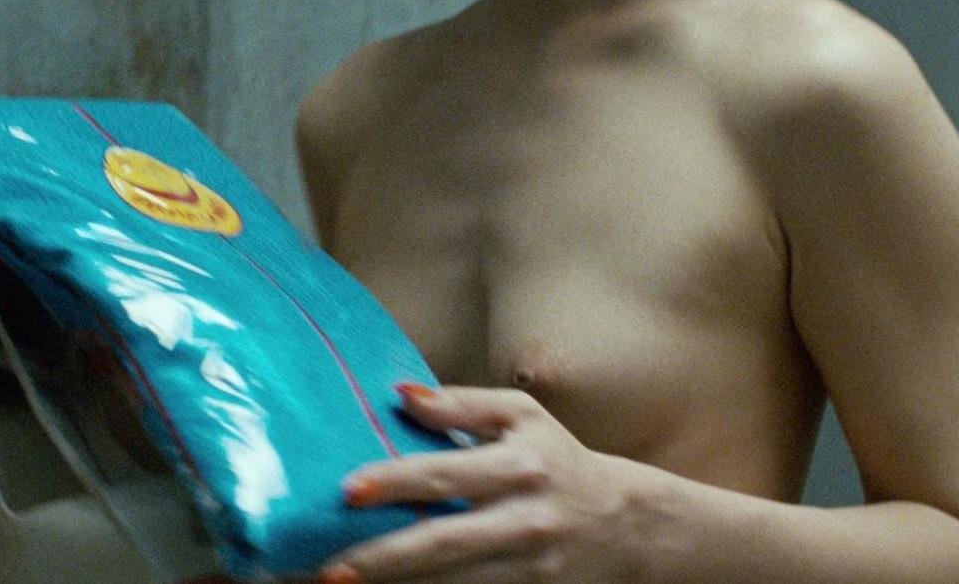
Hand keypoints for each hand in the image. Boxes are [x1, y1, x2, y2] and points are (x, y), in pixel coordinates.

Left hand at [319, 385, 660, 582]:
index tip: (348, 490)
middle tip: (330, 570)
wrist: (628, 525)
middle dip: (383, 558)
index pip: (446, 474)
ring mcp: (528, 567)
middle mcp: (523, 519)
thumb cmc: (559, 461)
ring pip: (455, 583)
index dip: (396, 483)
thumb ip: (462, 403)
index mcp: (518, 466)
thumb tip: (402, 393)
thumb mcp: (522, 418)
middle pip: (444, 542)